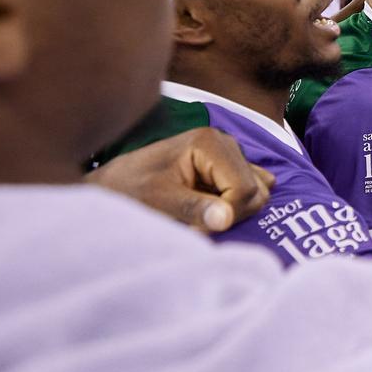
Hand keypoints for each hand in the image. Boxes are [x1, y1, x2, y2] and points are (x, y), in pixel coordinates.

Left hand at [86, 128, 273, 231]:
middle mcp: (225, 142)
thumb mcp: (158, 200)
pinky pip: (252, 188)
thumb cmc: (131, 190)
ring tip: (200, 216)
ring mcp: (229, 153)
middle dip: (230, 214)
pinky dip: (236, 204)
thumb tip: (226, 220)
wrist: (114, 184)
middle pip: (255, 191)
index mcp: (210, 143)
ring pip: (257, 192)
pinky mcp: (229, 165)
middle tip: (196, 225)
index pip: (245, 189)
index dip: (226, 215)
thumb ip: (193, 208)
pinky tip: (211, 208)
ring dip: (232, 211)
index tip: (196, 229)